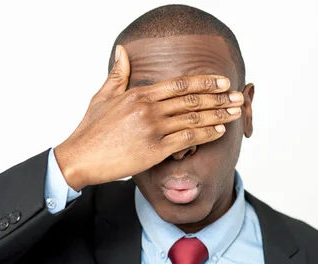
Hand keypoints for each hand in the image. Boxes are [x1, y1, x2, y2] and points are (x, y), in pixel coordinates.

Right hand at [54, 44, 243, 190]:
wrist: (80, 158)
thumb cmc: (90, 129)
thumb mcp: (103, 96)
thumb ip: (118, 74)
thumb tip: (121, 50)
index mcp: (138, 94)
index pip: (179, 84)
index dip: (204, 82)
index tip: (222, 81)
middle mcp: (148, 109)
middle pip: (192, 99)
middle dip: (219, 97)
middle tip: (238, 96)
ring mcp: (152, 129)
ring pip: (194, 118)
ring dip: (219, 115)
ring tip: (235, 112)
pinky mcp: (154, 150)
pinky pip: (187, 139)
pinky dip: (206, 134)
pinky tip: (219, 131)